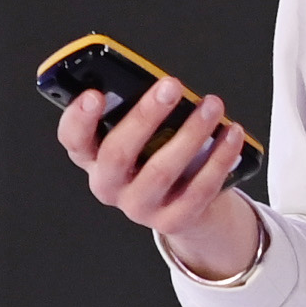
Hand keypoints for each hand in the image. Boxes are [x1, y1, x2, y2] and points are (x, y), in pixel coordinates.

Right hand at [59, 76, 262, 282]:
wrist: (184, 204)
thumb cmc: (157, 152)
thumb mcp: (141, 132)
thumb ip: (141, 110)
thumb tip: (163, 85)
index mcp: (92, 156)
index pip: (73, 139)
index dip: (78, 119)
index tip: (94, 94)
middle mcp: (109, 184)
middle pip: (117, 153)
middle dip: (145, 116)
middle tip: (170, 86)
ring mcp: (138, 207)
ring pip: (161, 170)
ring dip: (190, 133)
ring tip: (212, 106)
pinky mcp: (172, 221)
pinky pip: (198, 190)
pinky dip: (219, 159)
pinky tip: (232, 134)